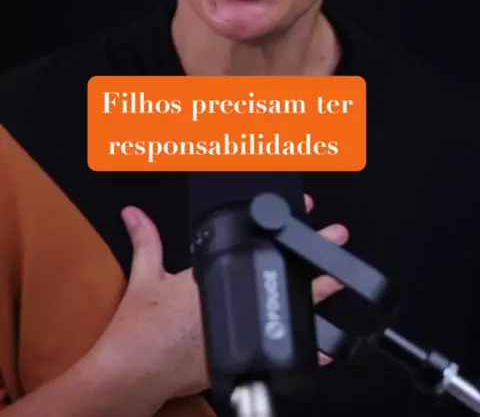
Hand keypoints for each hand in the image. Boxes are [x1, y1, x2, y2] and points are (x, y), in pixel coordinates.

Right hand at [91, 197, 347, 415]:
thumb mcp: (145, 278)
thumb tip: (133, 213)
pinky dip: (303, 350)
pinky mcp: (235, 361)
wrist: (130, 374)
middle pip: (280, 277)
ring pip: (285, 313)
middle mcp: (228, 306)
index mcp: (208, 280)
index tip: (303, 208)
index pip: (253, 249)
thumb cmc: (137, 330)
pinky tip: (324, 349)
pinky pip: (278, 353)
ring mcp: (236, 335)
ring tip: (339, 283)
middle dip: (312, 257)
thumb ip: (145, 240)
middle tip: (336, 236)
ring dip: (314, 298)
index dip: (281, 228)